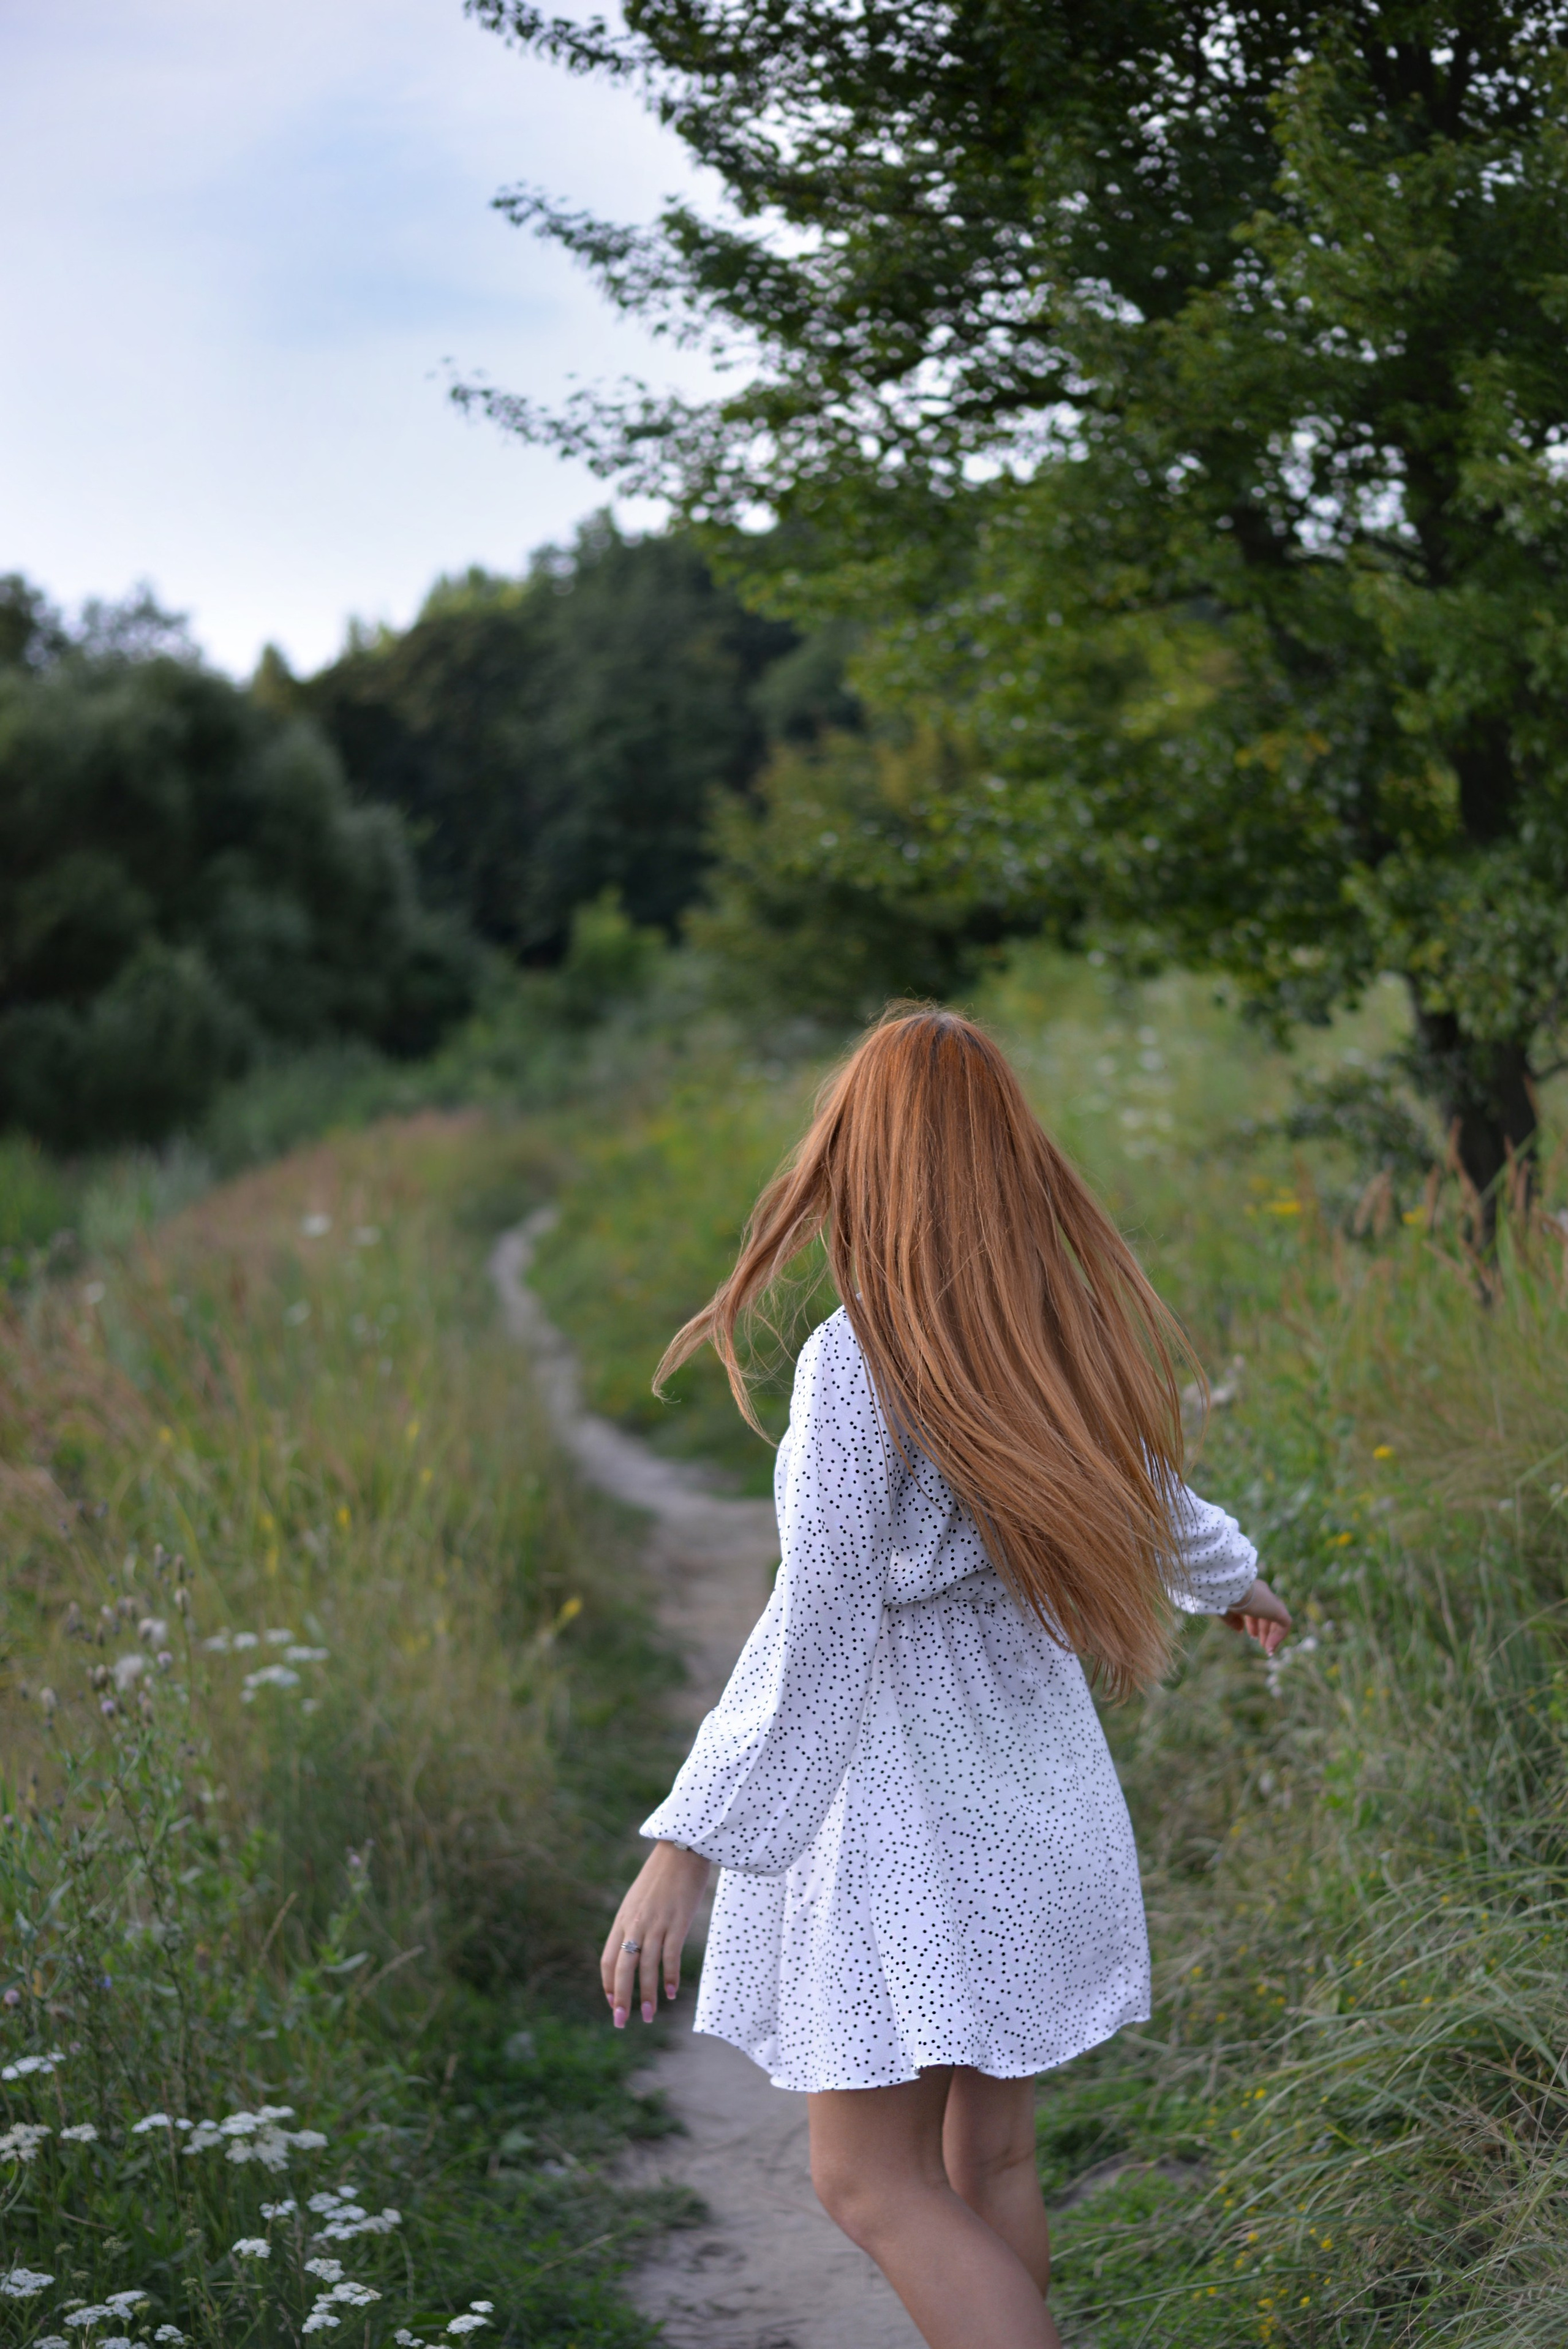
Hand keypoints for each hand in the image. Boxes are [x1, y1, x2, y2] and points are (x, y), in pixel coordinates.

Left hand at [602, 1840, 711, 2027]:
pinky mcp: (677, 1922)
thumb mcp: (637, 1900)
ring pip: (648, 1968)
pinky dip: (670, 1977)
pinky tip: (670, 1993)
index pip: (607, 1959)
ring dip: (648, 1995)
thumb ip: (631, 1924)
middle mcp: (635, 1924)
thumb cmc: (660, 1876)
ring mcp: (656, 1924)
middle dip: (621, 1998)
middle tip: (620, 2022)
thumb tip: (630, 1951)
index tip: (612, 2003)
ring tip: (650, 2016)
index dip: (608, 1985)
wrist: (682, 1850)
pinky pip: (670, 1957)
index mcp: (622, 1919)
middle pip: (623, 1968)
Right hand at [1222, 1575, 1291, 1655]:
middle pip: (1268, 1613)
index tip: (1249, 1634)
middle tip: (1259, 1642)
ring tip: (1267, 1649)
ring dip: (1272, 1635)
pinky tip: (1269, 1647)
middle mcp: (1263, 1594)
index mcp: (1251, 1591)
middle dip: (1264, 1629)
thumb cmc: (1223, 1597)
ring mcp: (1272, 1601)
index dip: (1253, 1622)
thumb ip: (1233, 1619)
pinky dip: (1277, 1637)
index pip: (1256, 1607)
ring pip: (1278, 1619)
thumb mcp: (1225, 1609)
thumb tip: (1240, 1629)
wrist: (1230, 1588)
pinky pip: (1284, 1624)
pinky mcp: (1278, 1610)